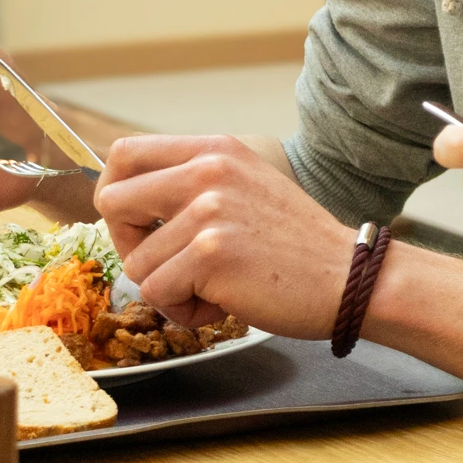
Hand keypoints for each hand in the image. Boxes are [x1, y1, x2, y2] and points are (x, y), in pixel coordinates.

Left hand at [92, 134, 352, 335]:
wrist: (351, 278)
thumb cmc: (298, 246)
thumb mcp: (247, 188)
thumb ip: (195, 184)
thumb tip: (125, 199)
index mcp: (215, 151)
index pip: (124, 154)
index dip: (117, 194)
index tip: (137, 224)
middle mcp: (208, 171)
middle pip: (112, 203)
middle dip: (130, 245)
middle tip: (171, 265)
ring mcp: (208, 210)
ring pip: (136, 263)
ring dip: (170, 289)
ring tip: (218, 287)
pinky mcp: (210, 253)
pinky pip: (158, 294)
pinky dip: (185, 311)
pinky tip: (225, 303)